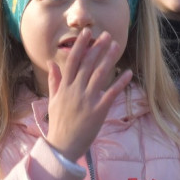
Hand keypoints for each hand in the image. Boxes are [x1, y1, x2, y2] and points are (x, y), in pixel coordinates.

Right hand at [45, 28, 132, 160]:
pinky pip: (111, 93)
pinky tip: (127, 72)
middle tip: (106, 34)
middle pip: (87, 64)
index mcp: (64, 87)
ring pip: (99, 74)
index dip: (80, 46)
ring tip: (116, 46)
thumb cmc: (58, 123)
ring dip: (109, 58)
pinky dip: (120, 82)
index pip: (72, 61)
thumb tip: (52, 63)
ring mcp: (87, 100)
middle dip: (97, 47)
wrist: (63, 146)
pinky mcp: (98, 111)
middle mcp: (75, 90)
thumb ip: (54, 81)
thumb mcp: (52, 100)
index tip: (87, 34)